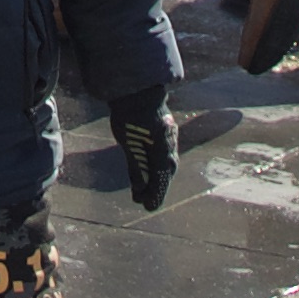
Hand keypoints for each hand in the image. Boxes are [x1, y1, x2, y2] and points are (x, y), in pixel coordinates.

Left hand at [112, 97, 177, 212]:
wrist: (137, 89)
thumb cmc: (131, 116)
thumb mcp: (130, 144)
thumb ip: (137, 167)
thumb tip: (140, 191)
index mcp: (162, 151)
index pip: (160, 179)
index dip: (155, 195)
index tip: (149, 208)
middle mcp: (169, 146)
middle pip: (165, 173)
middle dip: (156, 189)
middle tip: (146, 203)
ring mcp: (167, 138)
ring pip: (163, 164)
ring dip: (155, 179)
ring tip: (143, 192)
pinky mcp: (162, 132)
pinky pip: (161, 155)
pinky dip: (154, 166)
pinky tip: (146, 170)